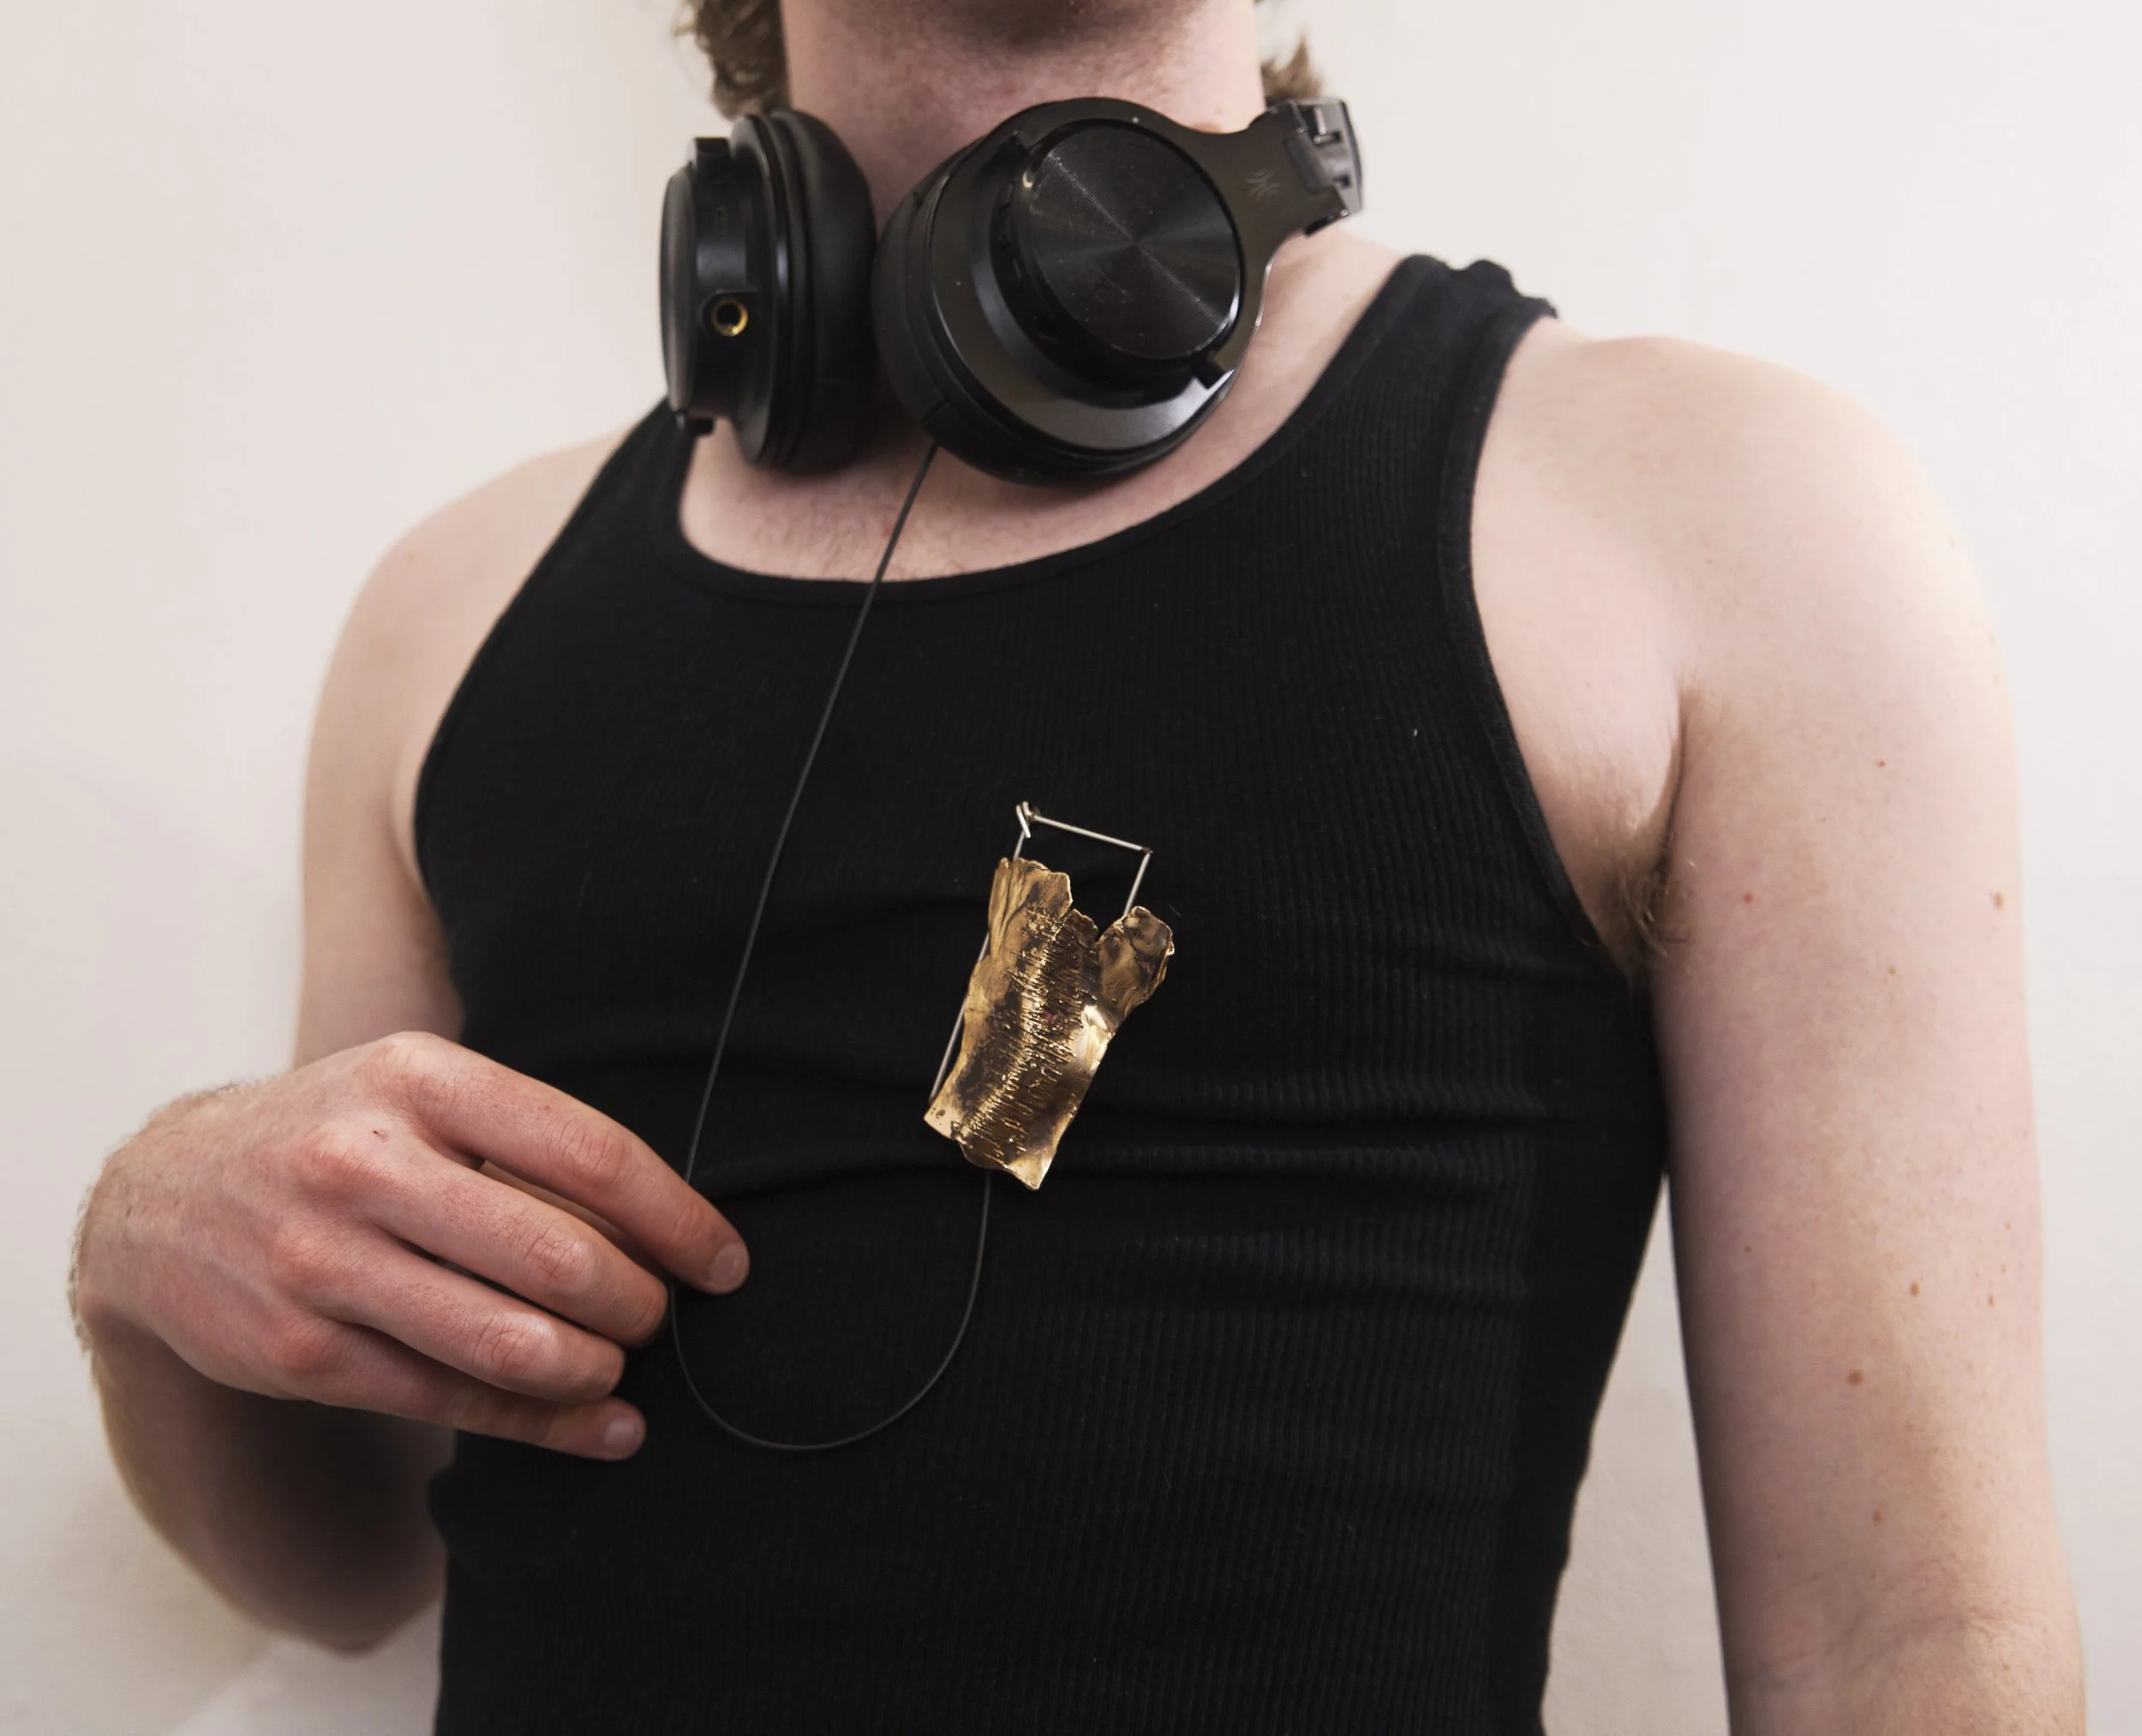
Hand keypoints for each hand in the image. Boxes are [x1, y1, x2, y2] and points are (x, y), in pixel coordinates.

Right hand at [74, 1032, 744, 1459]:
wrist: (161, 1199)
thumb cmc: (336, 1138)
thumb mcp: (417, 1090)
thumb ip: (526, 1135)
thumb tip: (666, 1219)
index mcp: (421, 1079)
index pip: (589, 1154)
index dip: (676, 1218)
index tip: (723, 1261)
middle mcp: (369, 1163)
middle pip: (562, 1256)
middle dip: (642, 1303)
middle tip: (662, 1315)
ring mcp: (325, 1260)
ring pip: (511, 1340)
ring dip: (597, 1367)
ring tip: (623, 1364)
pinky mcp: (301, 1351)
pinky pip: (453, 1399)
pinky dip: (547, 1424)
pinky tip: (603, 1427)